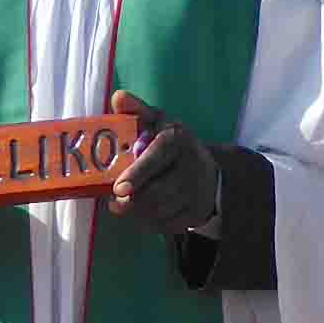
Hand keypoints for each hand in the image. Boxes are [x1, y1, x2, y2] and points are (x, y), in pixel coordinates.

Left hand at [106, 90, 219, 232]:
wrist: (207, 172)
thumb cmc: (172, 145)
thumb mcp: (158, 123)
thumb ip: (137, 111)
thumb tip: (119, 97)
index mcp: (179, 140)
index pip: (158, 157)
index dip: (138, 173)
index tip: (119, 188)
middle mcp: (193, 166)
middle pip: (156, 192)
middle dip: (132, 200)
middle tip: (115, 201)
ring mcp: (198, 192)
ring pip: (158, 210)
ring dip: (138, 211)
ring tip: (130, 204)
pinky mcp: (196, 214)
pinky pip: (165, 224)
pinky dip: (151, 221)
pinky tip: (147, 211)